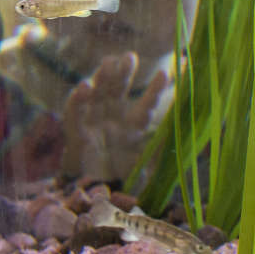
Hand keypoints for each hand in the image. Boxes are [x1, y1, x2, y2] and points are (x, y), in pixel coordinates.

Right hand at [61, 52, 168, 180]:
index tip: (165, 75)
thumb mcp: (146, 168)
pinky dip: (78, 99)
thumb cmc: (121, 181)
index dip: (155, 90)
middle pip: (119, 91)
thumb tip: (179, 137)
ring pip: (97, 93)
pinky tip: (85, 86)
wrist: (93, 196)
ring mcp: (94, 122)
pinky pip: (75, 112)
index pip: (146, 105)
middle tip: (130, 57)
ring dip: (102, 77)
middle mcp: (114, 119)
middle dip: (124, 72)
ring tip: (109, 62)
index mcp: (134, 127)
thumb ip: (159, 154)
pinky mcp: (75, 132)